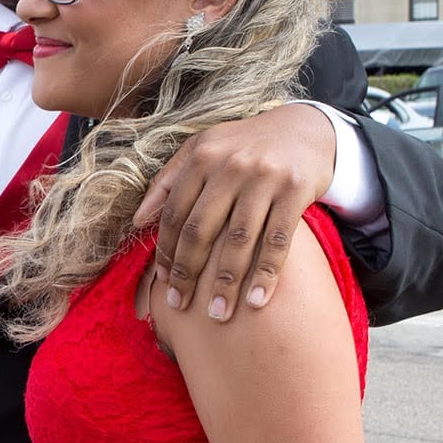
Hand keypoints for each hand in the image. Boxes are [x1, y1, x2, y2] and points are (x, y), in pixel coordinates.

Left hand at [133, 103, 334, 319]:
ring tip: (217, 314)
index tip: (163, 281)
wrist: (305, 128)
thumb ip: (168, 182)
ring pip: (239, 240)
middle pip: (201, 230)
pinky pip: (278, 240)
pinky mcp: (296, 190)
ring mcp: (265, 177)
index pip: (176, 212)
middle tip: (181, 305)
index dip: (167, 250)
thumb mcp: (202, 150)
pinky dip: (266, 273)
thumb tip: (137, 220)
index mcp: (202, 157)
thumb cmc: (244, 146)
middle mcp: (230, 165)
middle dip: (188, 273)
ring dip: (226, 282)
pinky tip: (257, 301)